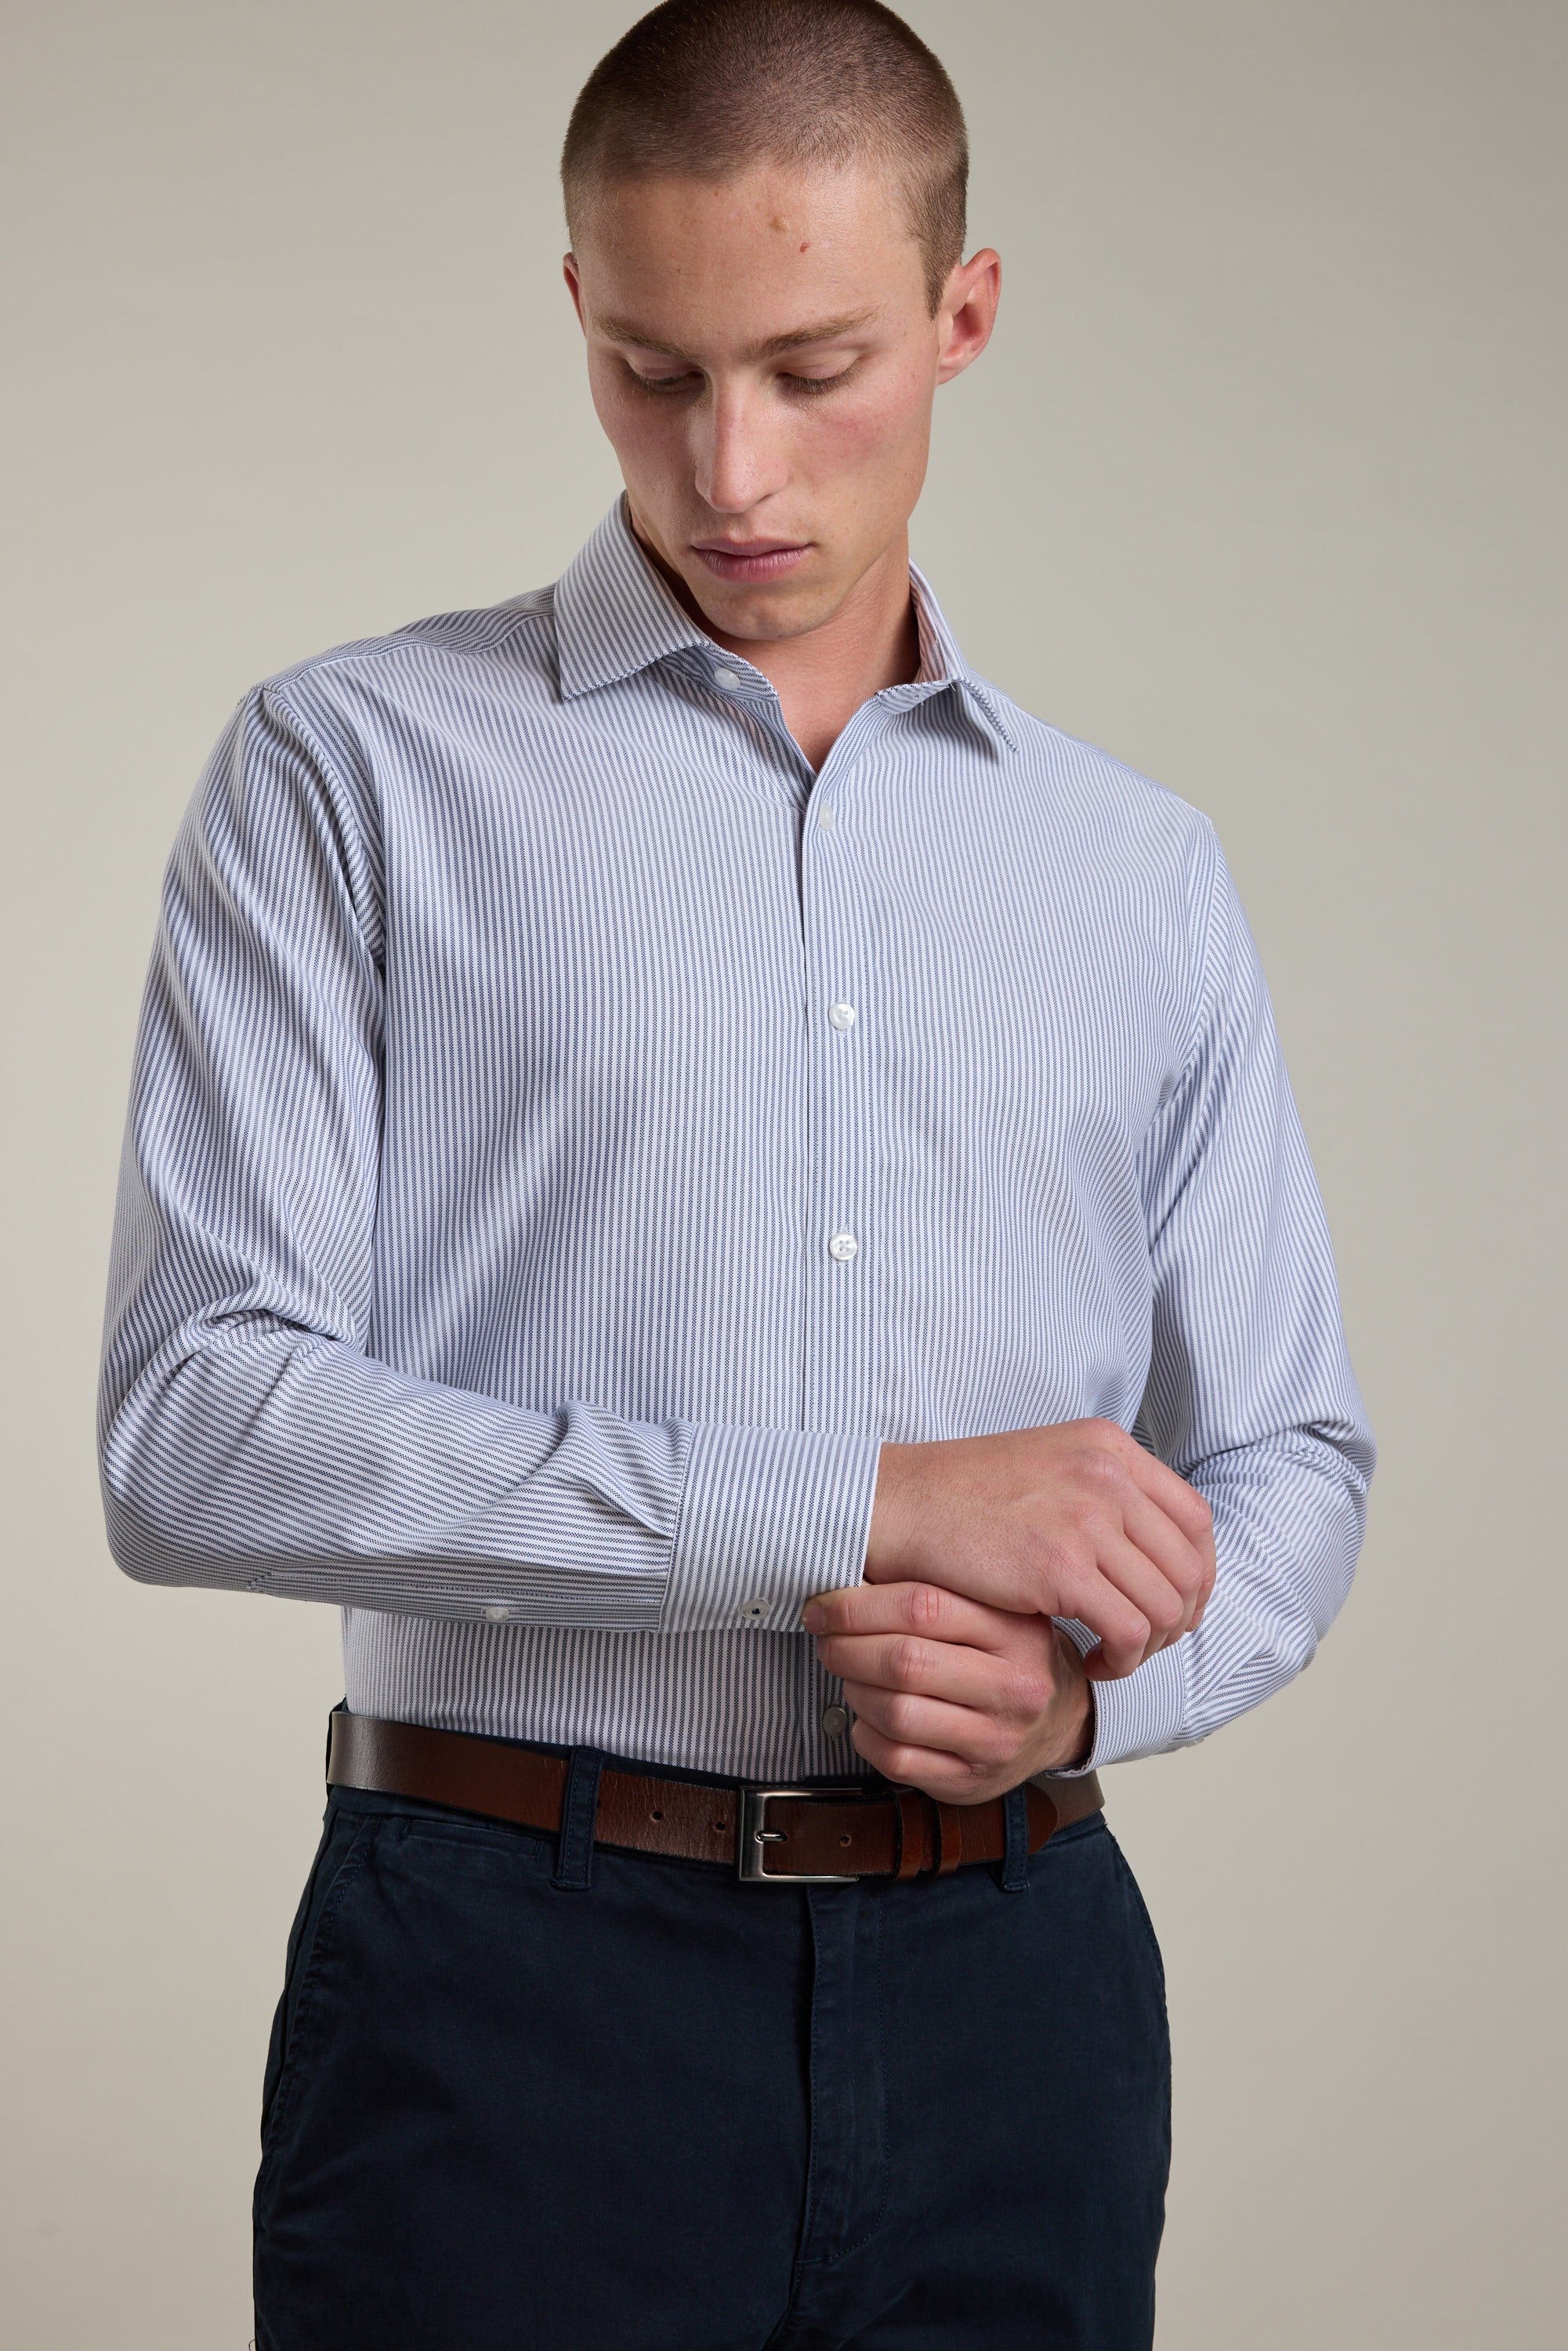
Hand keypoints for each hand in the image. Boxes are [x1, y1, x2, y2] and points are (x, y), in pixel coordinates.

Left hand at [802, 1580, 1093, 1800]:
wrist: (1062, 1720)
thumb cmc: (1010, 1655)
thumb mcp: (997, 1610)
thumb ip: (937, 1591)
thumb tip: (852, 1571)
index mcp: (1017, 1632)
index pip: (923, 1606)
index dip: (858, 1605)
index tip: (825, 1605)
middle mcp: (1014, 1688)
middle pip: (905, 1662)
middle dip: (847, 1648)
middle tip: (827, 1639)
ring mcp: (995, 1741)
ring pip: (896, 1713)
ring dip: (855, 1690)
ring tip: (850, 1674)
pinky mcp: (971, 1782)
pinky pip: (896, 1759)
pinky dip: (866, 1733)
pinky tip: (869, 1716)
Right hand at [865, 1419, 1214, 1679]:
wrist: (896, 1504)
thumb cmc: (961, 1497)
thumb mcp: (1047, 1467)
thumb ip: (1102, 1493)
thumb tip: (1153, 1548)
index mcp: (1108, 1447)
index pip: (1195, 1518)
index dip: (1194, 1573)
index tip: (1169, 1605)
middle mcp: (1108, 1475)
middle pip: (1189, 1566)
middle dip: (1176, 1619)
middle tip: (1140, 1643)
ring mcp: (1087, 1518)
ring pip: (1166, 1604)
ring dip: (1147, 1646)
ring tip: (1110, 1656)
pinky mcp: (1062, 1567)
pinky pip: (1129, 1630)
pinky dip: (1119, 1659)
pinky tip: (1088, 1662)